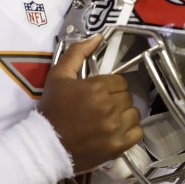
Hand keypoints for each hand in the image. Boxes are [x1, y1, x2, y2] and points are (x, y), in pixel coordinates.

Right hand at [38, 34, 142, 172]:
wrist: (45, 146)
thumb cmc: (52, 109)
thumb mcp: (58, 75)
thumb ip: (77, 52)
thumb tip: (98, 37)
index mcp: (97, 88)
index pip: (120, 81)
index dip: (110, 86)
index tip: (98, 93)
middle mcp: (109, 107)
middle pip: (127, 97)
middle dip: (116, 99)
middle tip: (101, 107)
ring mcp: (115, 128)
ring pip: (134, 114)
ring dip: (124, 115)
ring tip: (109, 119)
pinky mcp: (118, 146)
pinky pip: (138, 133)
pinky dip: (130, 131)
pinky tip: (117, 131)